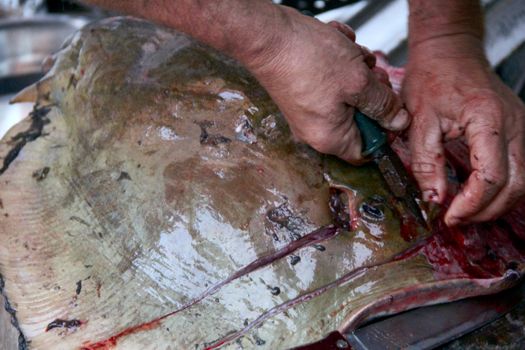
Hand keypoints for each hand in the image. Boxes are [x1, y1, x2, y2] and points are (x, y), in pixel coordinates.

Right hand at [243, 9, 408, 162]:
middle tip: (372, 75)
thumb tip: (398, 122)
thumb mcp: (358, 82)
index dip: (385, 131)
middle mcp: (315, 129)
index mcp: (329, 137)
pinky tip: (335, 48)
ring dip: (357, 74)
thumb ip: (383, 105)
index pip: (367, 151)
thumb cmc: (306, 59)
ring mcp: (308, 110)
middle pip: (359, 120)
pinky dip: (340, 65)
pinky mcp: (303, 92)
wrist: (269, 36)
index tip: (392, 110)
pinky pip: (332, 84)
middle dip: (371, 94)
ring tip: (350, 55)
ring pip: (348, 97)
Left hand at [403, 35, 524, 225]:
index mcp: (488, 119)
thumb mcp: (418, 120)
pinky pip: (518, 168)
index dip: (471, 204)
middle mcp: (515, 124)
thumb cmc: (431, 79)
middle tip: (457, 219)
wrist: (449, 52)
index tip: (449, 216)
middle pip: (517, 185)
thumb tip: (434, 199)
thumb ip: (426, 162)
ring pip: (523, 181)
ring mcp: (522, 127)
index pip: (492, 176)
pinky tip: (477, 194)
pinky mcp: (518, 130)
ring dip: (496, 203)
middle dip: (487, 210)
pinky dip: (501, 188)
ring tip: (465, 211)